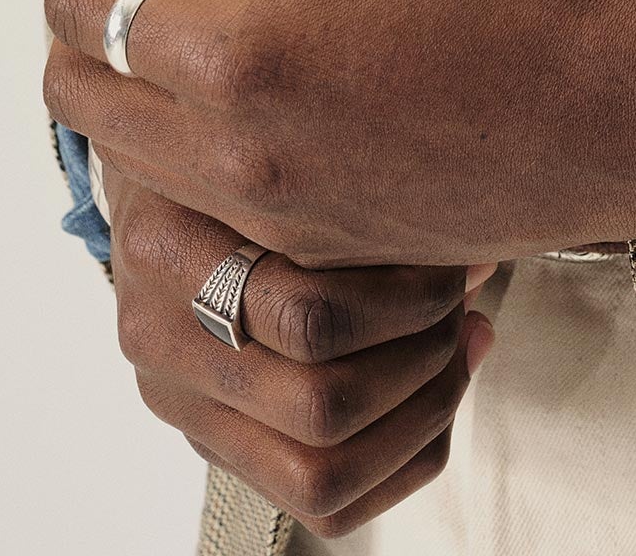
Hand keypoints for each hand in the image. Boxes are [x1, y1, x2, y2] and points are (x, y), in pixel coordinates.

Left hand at [43, 0, 635, 268]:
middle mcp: (233, 160)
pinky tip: (254, 57)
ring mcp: (269, 218)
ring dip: (131, 62)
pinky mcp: (310, 247)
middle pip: (75, 89)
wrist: (621, 119)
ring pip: (127, 151)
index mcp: (240, 63)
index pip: (82, 5)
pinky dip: (183, 120)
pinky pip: (194, 193)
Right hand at [104, 163, 492, 539]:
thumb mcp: (275, 133)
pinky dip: (408, 455)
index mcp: (168, 251)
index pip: (309, 317)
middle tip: (462, 297)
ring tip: (464, 338)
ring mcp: (183, 405)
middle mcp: (158, 342)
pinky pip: (324, 503)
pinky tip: (446, 380)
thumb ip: (358, 183)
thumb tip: (476, 255)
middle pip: (322, 404)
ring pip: (323, 471)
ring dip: (423, 410)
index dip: (412, 299)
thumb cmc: (243, 144)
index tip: (459, 257)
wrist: (164, 184)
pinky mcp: (216, 446)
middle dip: (422, 355)